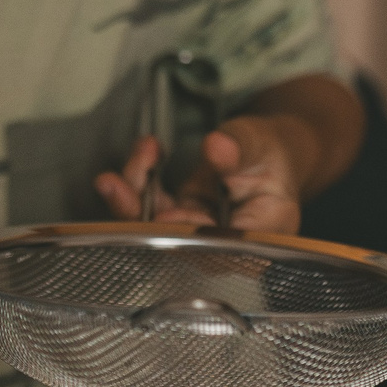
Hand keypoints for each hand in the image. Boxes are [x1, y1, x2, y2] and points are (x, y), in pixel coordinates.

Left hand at [94, 116, 309, 233]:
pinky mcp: (180, 220)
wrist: (267, 153)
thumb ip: (240, 146)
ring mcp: (200, 232)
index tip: (167, 215)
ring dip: (131, 197)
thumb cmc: (271, 152)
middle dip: (141, 215)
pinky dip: (140, 181)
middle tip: (115, 186)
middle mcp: (229, 243)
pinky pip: (152, 209)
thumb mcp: (260, 141)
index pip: (223, 245)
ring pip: (156, 228)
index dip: (190, 234)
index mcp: (264, 233)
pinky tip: (147, 151)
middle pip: (180, 243)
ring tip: (126, 162)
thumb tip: (217, 147)